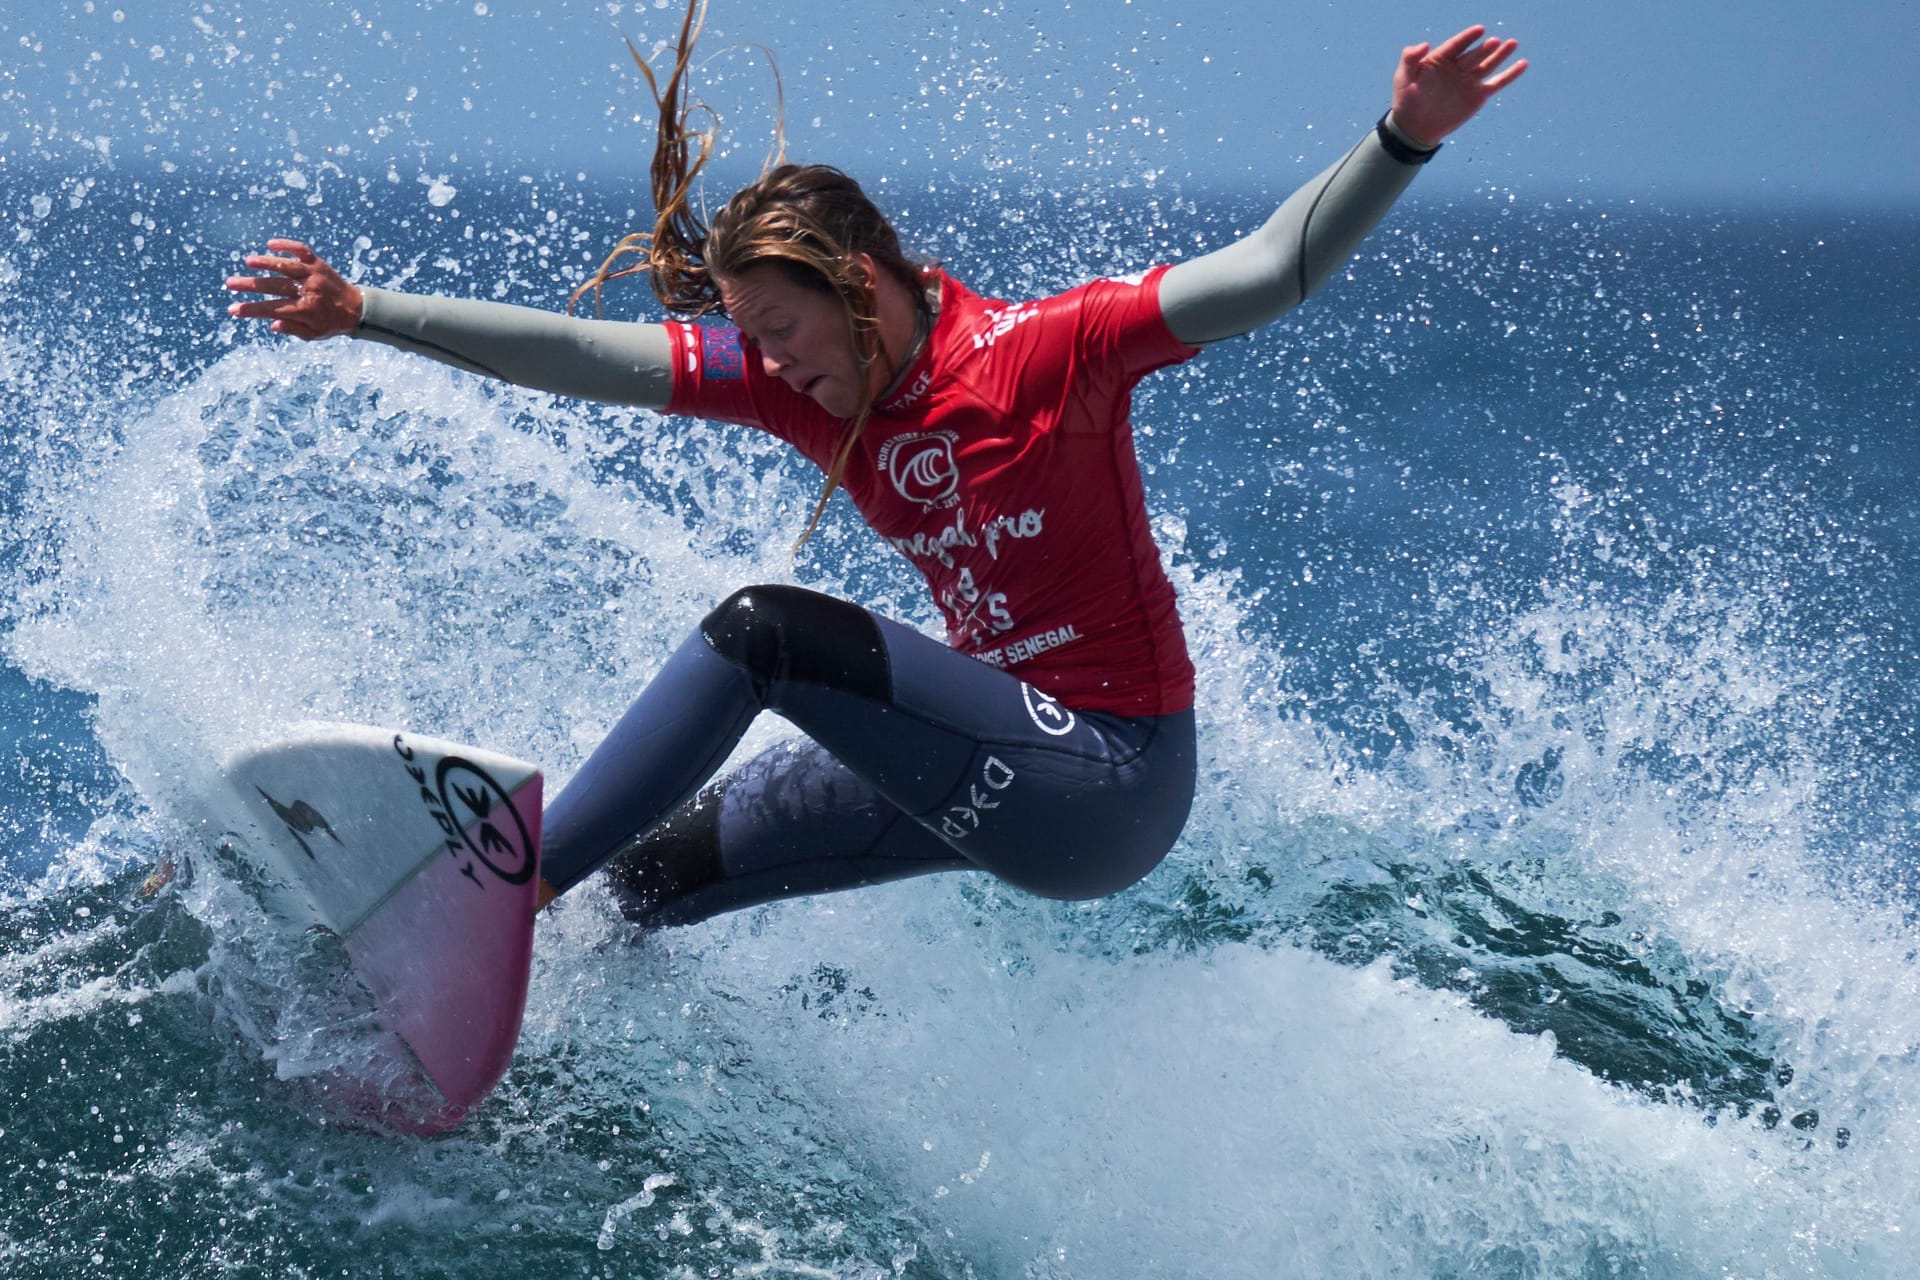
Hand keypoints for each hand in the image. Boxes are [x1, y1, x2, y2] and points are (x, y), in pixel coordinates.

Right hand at [225, 239, 362, 339]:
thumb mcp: (313, 334)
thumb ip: (293, 329)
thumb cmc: (331, 323)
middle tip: (230, 283)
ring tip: (248, 262)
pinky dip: (287, 245)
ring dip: (266, 263)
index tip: (233, 309)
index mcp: (305, 310)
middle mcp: (308, 290)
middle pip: (275, 286)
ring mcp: (313, 274)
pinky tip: (270, 244)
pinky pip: (302, 250)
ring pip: (287, 266)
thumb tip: (272, 323)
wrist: (358, 308)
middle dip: (250, 285)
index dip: (251, 309)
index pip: (272, 309)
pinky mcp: (318, 263)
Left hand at [1390, 26, 1526, 148]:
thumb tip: (1424, 44)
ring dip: (1500, 55)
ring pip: (1488, 65)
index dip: (1467, 38)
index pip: (1457, 45)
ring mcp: (1469, 80)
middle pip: (1474, 55)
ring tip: (1512, 44)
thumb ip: (1410, 58)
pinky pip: (1497, 83)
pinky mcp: (1479, 95)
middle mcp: (1458, 67)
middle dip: (1484, 49)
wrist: (1414, 127)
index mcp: (1441, 59)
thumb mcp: (1402, 77)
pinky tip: (1522, 64)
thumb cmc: (1406, 100)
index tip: (1479, 30)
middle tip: (1494, 42)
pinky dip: (1510, 74)